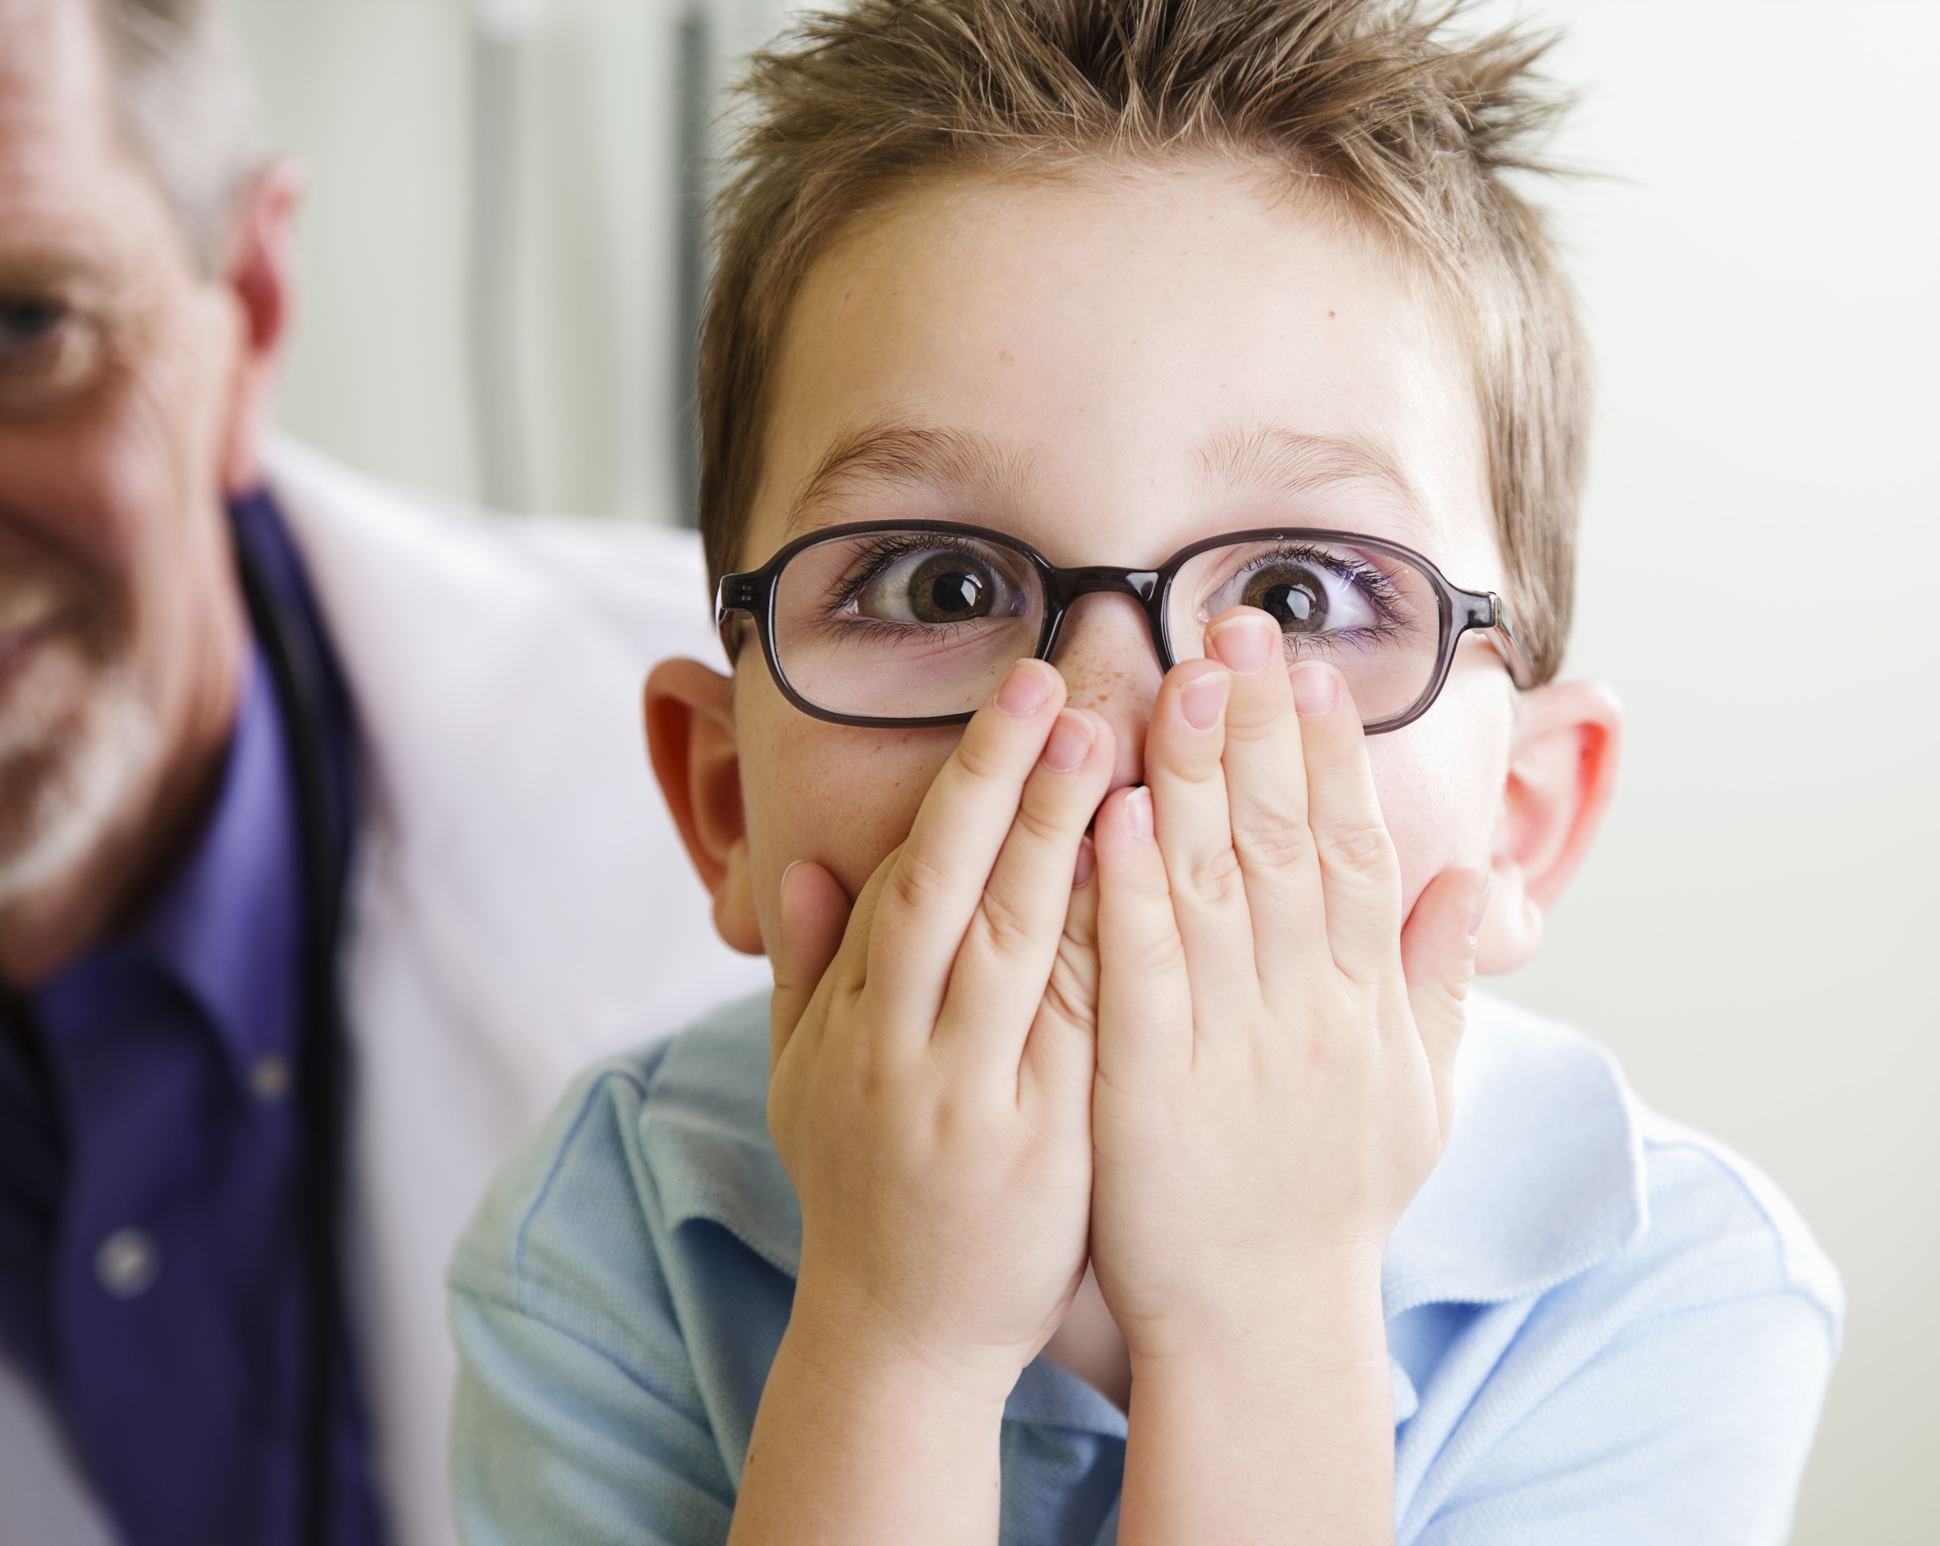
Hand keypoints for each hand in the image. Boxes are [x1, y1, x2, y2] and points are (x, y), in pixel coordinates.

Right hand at [766, 658, 1115, 1400]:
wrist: (900, 1331)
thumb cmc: (860, 1183)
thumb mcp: (802, 1077)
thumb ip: (807, 969)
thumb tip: (800, 864)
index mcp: (851, 1022)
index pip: (907, 880)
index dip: (964, 786)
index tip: (1019, 699)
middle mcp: (900, 1050)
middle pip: (954, 893)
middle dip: (1007, 783)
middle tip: (1061, 684)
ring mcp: (968, 1101)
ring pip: (1013, 952)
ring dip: (1060, 845)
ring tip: (1115, 752)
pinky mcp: (1036, 1149)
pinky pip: (1074, 1034)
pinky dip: (1103, 952)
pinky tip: (1147, 883)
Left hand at [1088, 607, 1485, 1364]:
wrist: (1264, 1326)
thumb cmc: (1331, 1206)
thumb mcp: (1420, 1095)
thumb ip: (1442, 982)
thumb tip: (1478, 880)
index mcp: (1363, 1003)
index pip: (1349, 850)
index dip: (1327, 754)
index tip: (1305, 668)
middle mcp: (1306, 1010)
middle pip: (1283, 843)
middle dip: (1260, 729)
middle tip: (1236, 627)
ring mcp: (1228, 1045)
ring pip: (1213, 887)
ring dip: (1196, 778)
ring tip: (1178, 680)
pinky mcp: (1148, 1087)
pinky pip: (1141, 974)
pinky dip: (1130, 889)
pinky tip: (1114, 810)